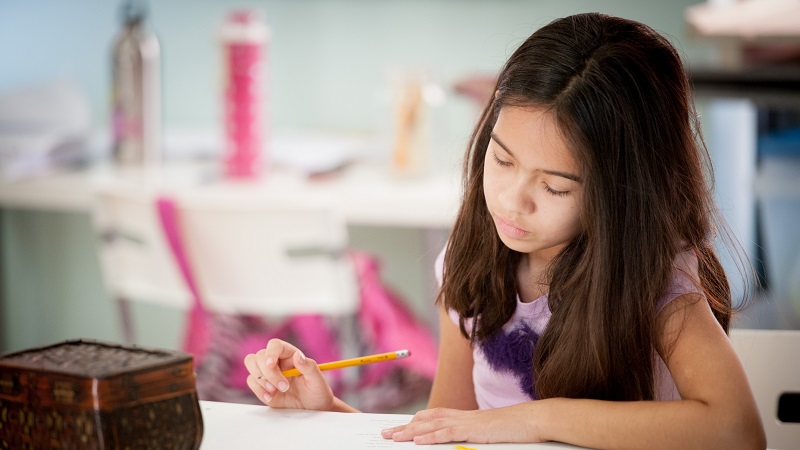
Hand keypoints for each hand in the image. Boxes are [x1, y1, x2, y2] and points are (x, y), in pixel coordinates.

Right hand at [243, 339, 336, 410]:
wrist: (313, 410)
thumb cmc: (317, 392)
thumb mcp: (317, 380)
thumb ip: (309, 367)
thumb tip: (298, 356)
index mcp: (290, 355)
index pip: (275, 345)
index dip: (270, 352)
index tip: (271, 365)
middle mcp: (277, 362)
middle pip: (259, 356)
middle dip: (268, 373)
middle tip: (284, 387)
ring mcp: (268, 374)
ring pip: (252, 365)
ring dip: (261, 380)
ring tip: (275, 391)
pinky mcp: (262, 386)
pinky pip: (251, 381)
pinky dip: (258, 390)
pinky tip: (271, 397)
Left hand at [380, 406, 543, 444]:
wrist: (531, 420)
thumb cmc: (513, 428)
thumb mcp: (486, 433)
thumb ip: (470, 435)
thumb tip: (459, 441)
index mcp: (463, 416)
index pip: (432, 416)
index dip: (414, 422)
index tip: (398, 428)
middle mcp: (460, 416)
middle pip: (426, 420)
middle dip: (404, 427)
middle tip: (386, 434)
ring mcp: (466, 422)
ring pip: (431, 426)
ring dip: (410, 432)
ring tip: (393, 438)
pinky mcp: (473, 430)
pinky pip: (447, 433)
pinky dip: (431, 437)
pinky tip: (418, 441)